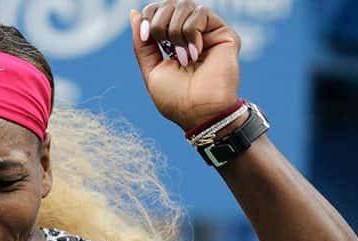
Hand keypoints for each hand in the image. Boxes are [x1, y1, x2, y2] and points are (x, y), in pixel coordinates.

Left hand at [130, 1, 239, 131]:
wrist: (199, 113)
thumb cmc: (176, 99)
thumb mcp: (151, 69)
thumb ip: (142, 43)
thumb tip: (133, 13)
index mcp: (172, 43)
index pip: (157, 11)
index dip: (148, 16)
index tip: (144, 35)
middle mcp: (190, 34)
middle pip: (169, 4)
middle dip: (159, 23)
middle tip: (166, 47)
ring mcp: (207, 33)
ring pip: (184, 5)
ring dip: (175, 32)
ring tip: (183, 57)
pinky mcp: (223, 33)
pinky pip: (200, 13)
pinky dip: (191, 33)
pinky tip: (195, 54)